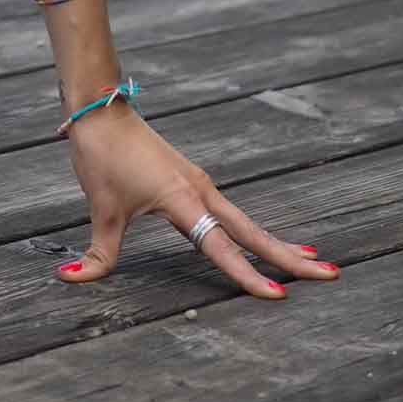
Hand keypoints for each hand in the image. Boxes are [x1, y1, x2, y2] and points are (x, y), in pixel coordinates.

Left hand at [56, 98, 341, 299]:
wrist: (98, 106)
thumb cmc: (101, 153)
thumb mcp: (98, 207)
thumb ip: (96, 253)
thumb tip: (72, 280)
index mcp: (183, 200)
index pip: (222, 247)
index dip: (248, 274)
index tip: (279, 295)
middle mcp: (200, 190)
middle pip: (252, 231)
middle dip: (289, 255)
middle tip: (330, 273)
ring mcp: (198, 183)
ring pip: (245, 221)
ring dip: (275, 241)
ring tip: (310, 260)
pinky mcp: (190, 179)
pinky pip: (229, 211)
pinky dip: (250, 228)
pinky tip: (258, 237)